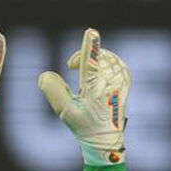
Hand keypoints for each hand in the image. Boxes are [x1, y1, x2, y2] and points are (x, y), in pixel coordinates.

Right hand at [37, 28, 130, 164]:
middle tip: (71, 66)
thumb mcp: (64, 112)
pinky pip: (117, 63)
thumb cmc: (83, 126)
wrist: (105, 139)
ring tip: (82, 68)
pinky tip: (98, 68)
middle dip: (82, 55)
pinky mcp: (126, 82)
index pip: (91, 63)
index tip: (91, 31)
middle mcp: (110, 84)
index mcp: (93, 90)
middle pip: (97, 56)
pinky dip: (105, 60)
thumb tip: (44, 74)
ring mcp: (120, 83)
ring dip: (93, 57)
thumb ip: (52, 91)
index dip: (90, 46)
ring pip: (108, 57)